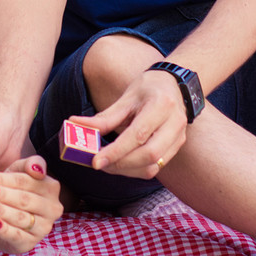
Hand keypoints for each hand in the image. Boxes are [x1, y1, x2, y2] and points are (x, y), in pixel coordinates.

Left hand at [0, 156, 62, 253]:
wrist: (5, 219)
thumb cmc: (13, 190)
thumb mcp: (19, 172)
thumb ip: (29, 164)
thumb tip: (37, 170)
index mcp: (51, 187)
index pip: (26, 181)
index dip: (6, 178)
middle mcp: (52, 208)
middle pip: (24, 199)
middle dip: (3, 194)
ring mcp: (44, 228)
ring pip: (21, 218)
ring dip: (3, 211)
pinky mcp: (31, 243)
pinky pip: (17, 236)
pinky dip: (4, 230)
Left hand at [71, 71, 187, 178]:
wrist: (174, 85)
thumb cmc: (148, 88)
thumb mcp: (126, 98)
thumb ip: (104, 117)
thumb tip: (76, 124)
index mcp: (161, 105)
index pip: (138, 135)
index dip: (116, 151)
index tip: (96, 161)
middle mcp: (174, 123)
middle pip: (149, 155)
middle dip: (121, 164)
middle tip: (100, 164)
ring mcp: (179, 137)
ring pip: (154, 165)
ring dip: (127, 170)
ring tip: (108, 164)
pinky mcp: (177, 146)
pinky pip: (156, 166)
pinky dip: (136, 169)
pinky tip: (122, 163)